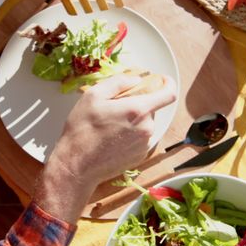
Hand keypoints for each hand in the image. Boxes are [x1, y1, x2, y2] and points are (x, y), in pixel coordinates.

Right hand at [35, 74, 177, 221]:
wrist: (77, 165)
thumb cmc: (82, 128)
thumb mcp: (94, 95)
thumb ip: (118, 82)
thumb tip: (136, 80)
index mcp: (138, 110)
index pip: (168, 94)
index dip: (168, 84)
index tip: (162, 80)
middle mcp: (147, 128)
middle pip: (151, 109)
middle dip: (137, 104)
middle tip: (115, 108)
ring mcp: (145, 144)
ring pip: (144, 124)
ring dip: (133, 121)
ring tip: (110, 126)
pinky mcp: (140, 156)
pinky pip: (140, 139)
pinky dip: (131, 135)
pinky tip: (112, 139)